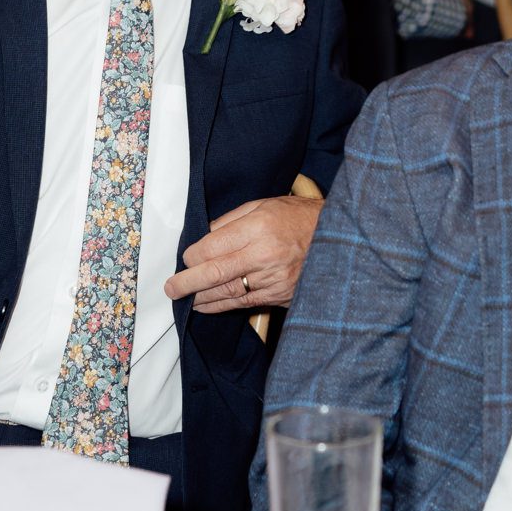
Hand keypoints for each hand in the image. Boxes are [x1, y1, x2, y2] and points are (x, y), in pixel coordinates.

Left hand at [164, 194, 322, 313]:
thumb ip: (231, 220)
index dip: (192, 255)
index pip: (212, 246)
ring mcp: (273, 278)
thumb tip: (203, 235)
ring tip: (185, 298)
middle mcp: (264, 254)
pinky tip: (206, 306)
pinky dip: (221, 306)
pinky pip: (244, 303)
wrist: (340, 239)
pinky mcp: (280, 296)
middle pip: (215, 272)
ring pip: (227, 292)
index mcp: (258, 226)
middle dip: (187, 282)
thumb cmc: (299, 217)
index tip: (185, 257)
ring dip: (201, 297)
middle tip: (170, 288)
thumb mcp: (265, 204)